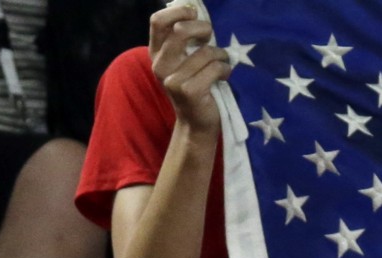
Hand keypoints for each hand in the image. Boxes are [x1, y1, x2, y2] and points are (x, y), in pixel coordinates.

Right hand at [149, 2, 227, 135]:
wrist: (196, 123)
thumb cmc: (194, 86)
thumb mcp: (183, 62)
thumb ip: (183, 41)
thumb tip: (195, 12)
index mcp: (156, 53)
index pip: (158, 21)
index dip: (178, 11)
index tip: (194, 14)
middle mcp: (160, 65)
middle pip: (180, 31)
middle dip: (203, 28)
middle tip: (211, 36)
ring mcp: (172, 79)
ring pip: (205, 52)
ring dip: (221, 55)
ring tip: (222, 63)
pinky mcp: (189, 91)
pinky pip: (215, 68)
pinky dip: (225, 69)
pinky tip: (224, 76)